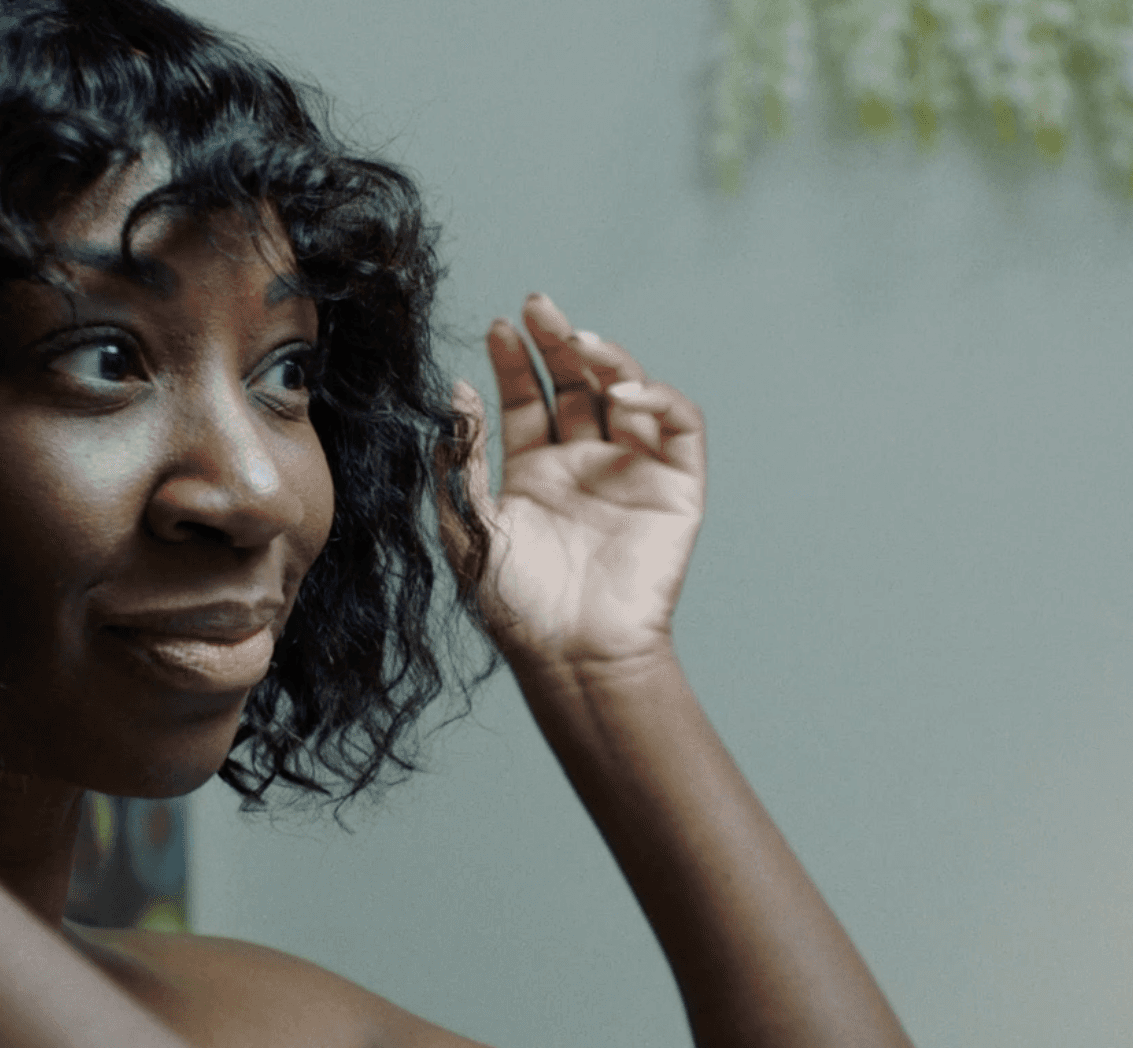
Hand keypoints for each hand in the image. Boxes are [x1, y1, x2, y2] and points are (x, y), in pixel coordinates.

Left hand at [443, 294, 705, 669]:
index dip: (514, 361)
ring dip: (606, 358)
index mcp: (533, 473)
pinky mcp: (676, 487)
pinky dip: (657, 397)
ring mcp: (631, 471)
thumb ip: (462, 458)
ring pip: (627, 391)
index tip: (497, 328)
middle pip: (576, 384)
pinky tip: (622, 392)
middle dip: (558, 341)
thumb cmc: (516, 607)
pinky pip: (677, 425)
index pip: (526, 399)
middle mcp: (583, 465)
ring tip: (577, 340)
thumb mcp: (469, 524)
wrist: (573, 656)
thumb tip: (454, 392)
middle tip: (539, 306)